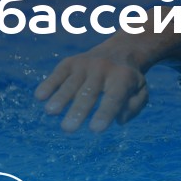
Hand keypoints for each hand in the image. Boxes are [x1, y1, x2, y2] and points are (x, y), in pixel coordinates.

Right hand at [34, 50, 149, 132]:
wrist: (120, 51)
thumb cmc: (129, 81)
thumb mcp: (141, 91)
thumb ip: (134, 106)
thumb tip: (119, 120)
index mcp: (123, 78)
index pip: (114, 97)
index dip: (105, 113)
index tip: (96, 129)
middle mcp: (103, 69)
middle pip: (89, 92)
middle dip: (78, 110)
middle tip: (68, 129)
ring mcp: (85, 64)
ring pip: (72, 83)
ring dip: (61, 97)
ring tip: (51, 112)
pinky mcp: (70, 62)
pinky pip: (58, 73)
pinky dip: (49, 84)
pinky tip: (40, 96)